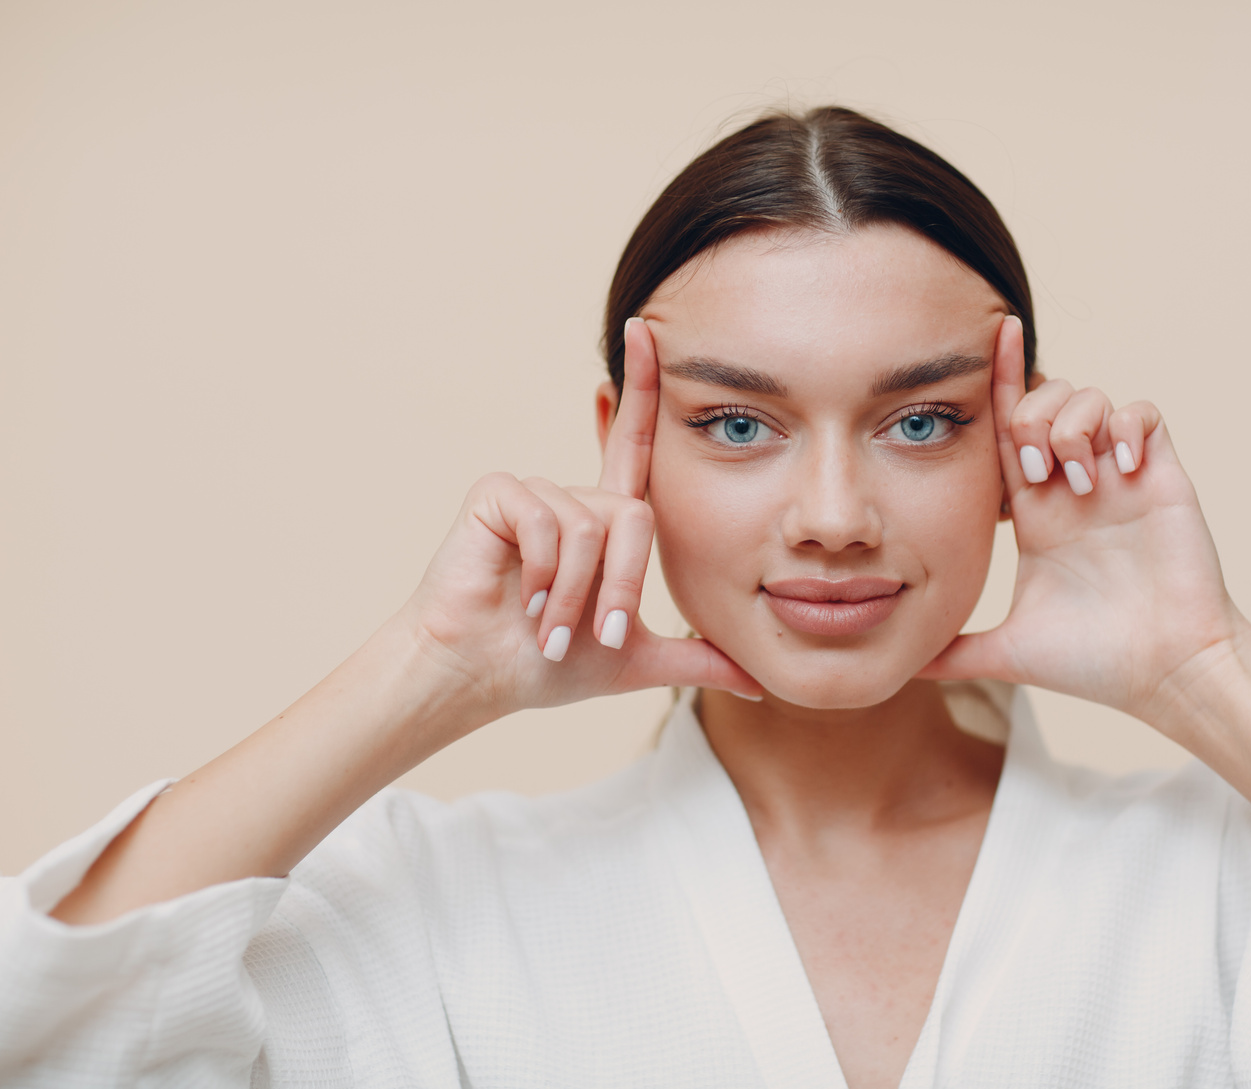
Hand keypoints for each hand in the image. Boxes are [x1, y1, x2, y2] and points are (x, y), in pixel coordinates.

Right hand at [401, 317, 760, 721]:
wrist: (479, 680)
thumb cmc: (544, 667)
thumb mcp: (635, 660)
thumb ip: (697, 661)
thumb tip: (758, 680)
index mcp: (605, 523)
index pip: (637, 446)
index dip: (643, 389)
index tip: (648, 328)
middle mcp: (574, 497)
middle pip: (637, 516)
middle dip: (623, 588)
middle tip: (595, 636)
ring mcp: (535, 491)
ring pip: (595, 526)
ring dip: (578, 593)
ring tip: (547, 626)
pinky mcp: (499, 494)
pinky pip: (551, 521)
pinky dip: (546, 573)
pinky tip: (522, 599)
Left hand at [919, 316, 1243, 729]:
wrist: (1167, 675)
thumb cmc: (1096, 664)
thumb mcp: (1008, 653)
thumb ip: (955, 653)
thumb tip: (901, 670)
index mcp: (1036, 514)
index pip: (1003, 434)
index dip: (993, 387)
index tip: (984, 340)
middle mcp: (1074, 486)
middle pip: (1041, 402)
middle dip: (1028, 418)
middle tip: (1036, 472)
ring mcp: (1118, 479)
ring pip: (1088, 398)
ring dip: (1073, 425)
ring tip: (1080, 480)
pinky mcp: (1161, 477)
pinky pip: (1143, 414)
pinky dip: (1125, 427)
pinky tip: (1119, 470)